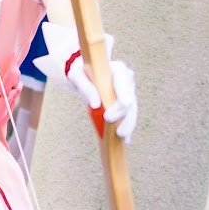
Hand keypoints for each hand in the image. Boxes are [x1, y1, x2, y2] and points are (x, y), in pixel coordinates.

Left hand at [33, 23, 138, 143]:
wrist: (86, 76)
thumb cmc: (82, 73)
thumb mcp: (77, 75)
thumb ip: (85, 86)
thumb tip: (95, 104)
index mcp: (118, 69)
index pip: (123, 82)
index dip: (121, 97)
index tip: (115, 111)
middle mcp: (127, 80)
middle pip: (130, 100)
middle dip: (124, 116)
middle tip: (114, 128)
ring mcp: (129, 92)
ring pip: (132, 110)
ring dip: (128, 124)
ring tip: (122, 137)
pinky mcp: (127, 104)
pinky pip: (129, 116)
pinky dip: (127, 127)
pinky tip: (125, 140)